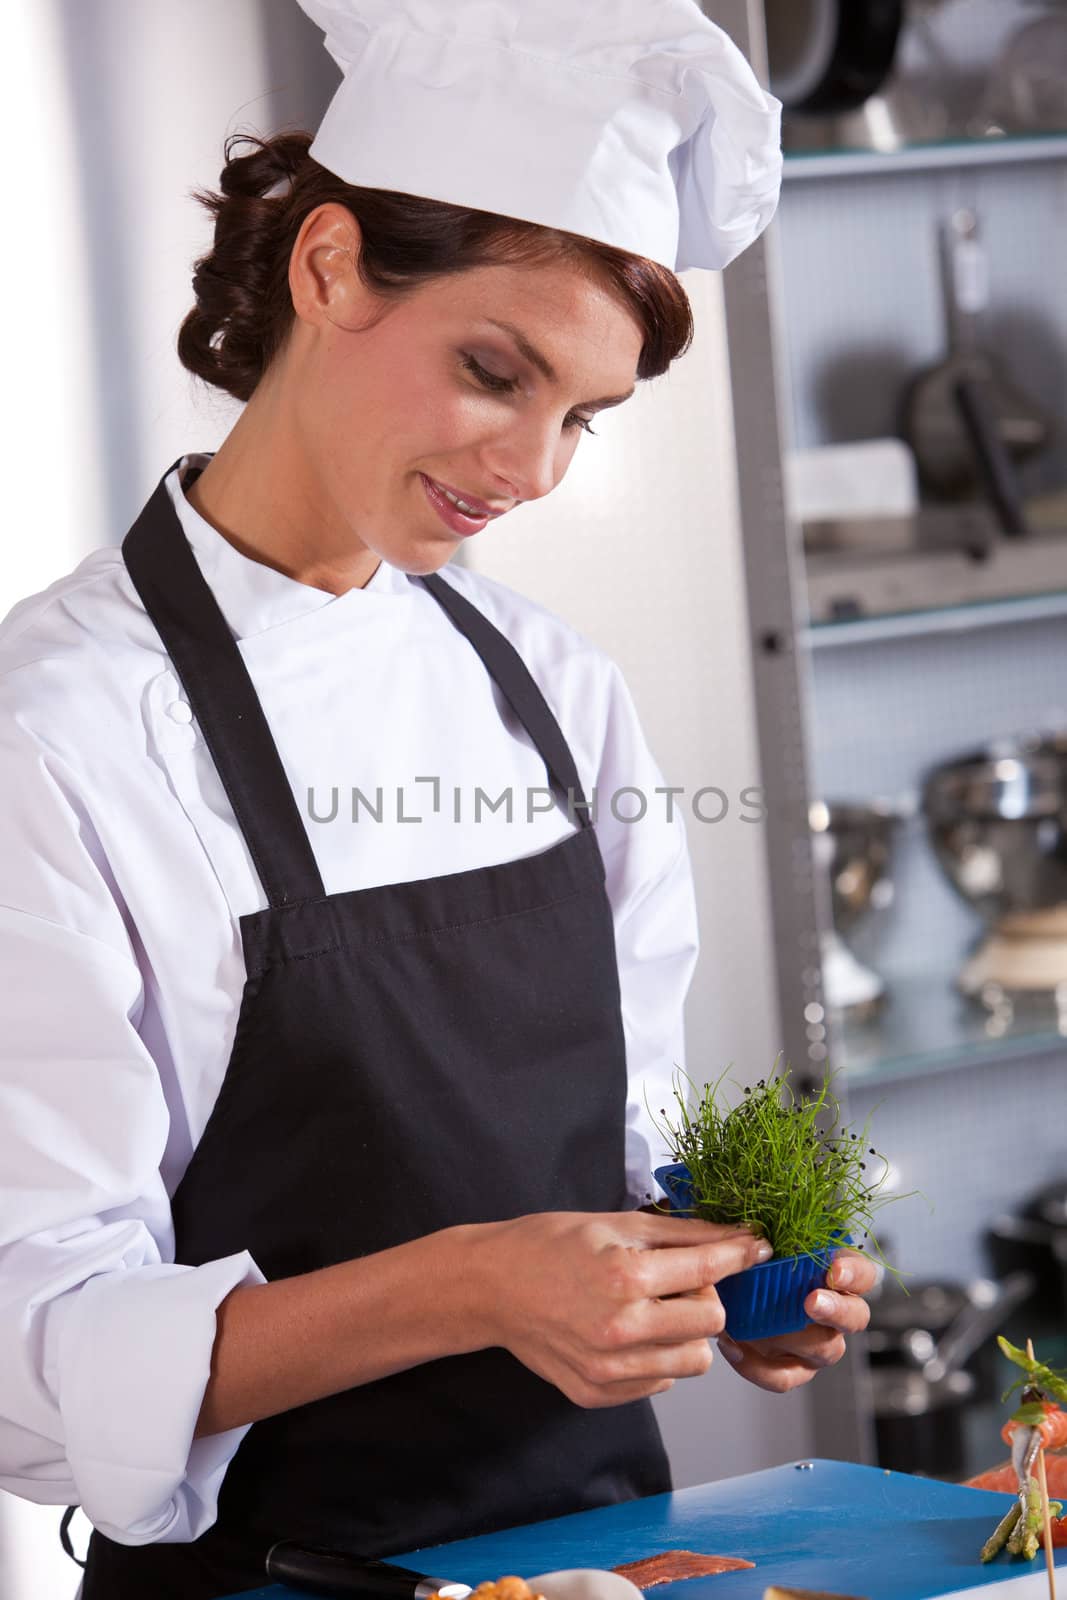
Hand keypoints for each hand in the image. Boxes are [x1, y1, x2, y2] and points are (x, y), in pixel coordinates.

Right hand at [476, 1210, 772, 1409]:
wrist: (491, 1287)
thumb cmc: (550, 1245)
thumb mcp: (615, 1224)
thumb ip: (680, 1234)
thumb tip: (736, 1234)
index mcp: (624, 1278)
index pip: (707, 1271)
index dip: (738, 1254)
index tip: (756, 1247)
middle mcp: (619, 1330)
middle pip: (711, 1323)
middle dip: (706, 1297)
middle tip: (679, 1281)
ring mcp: (608, 1370)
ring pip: (693, 1361)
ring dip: (686, 1333)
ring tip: (653, 1308)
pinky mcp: (597, 1394)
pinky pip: (659, 1381)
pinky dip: (656, 1356)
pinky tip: (626, 1331)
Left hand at [715, 1249, 877, 1392]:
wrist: (726, 1294)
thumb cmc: (749, 1263)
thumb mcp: (757, 1243)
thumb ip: (765, 1237)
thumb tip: (754, 1232)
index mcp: (836, 1276)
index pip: (864, 1275)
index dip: (854, 1274)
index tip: (834, 1270)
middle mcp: (835, 1312)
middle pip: (856, 1317)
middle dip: (836, 1310)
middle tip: (811, 1301)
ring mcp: (817, 1344)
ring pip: (825, 1350)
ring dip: (795, 1338)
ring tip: (761, 1325)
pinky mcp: (792, 1369)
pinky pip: (784, 1377)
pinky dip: (757, 1366)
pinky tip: (733, 1345)